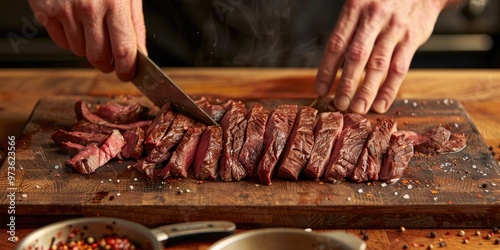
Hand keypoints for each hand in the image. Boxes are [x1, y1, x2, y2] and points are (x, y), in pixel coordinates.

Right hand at [29, 0, 146, 80]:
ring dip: (88, 49)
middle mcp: (89, 9)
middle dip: (108, 65)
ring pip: (79, 52)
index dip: (127, 69)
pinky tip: (76, 24)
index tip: (129, 75)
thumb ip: (135, 25)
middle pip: (99, 57)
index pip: (124, 51)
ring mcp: (64, 10)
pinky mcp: (45, 10)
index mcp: (114, 4)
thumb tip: (141, 55)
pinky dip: (70, 40)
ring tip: (92, 29)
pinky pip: (60, 42)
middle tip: (112, 61)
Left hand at [315, 0, 460, 113]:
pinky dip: (389, 89)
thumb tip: (332, 64)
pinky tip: (380, 104)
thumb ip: (348, 29)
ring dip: (366, 91)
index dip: (326, 70)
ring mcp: (394, 29)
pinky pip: (399, 68)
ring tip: (358, 109)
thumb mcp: (361, 3)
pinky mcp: (412, 38)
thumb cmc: (384, 0)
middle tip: (339, 105)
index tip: (321, 90)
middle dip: (346, 84)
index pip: (336, 45)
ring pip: (378, 65)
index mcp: (355, 9)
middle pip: (356, 57)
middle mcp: (373, 18)